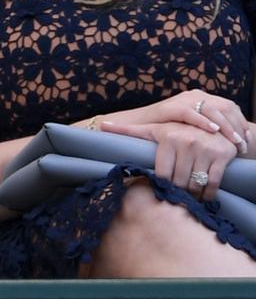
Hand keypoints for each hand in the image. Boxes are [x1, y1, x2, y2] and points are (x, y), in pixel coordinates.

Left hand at [102, 120, 237, 200]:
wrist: (212, 124)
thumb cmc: (176, 130)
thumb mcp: (153, 128)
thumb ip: (128, 130)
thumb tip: (101, 125)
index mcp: (168, 137)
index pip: (161, 173)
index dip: (161, 185)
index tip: (161, 190)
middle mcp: (187, 141)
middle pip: (178, 181)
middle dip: (177, 192)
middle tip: (175, 197)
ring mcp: (206, 149)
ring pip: (195, 184)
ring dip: (192, 196)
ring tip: (188, 199)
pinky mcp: (222, 156)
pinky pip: (212, 182)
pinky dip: (208, 194)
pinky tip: (203, 197)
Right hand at [138, 89, 249, 153]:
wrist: (136, 125)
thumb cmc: (165, 130)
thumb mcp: (191, 127)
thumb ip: (207, 128)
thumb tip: (232, 142)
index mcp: (201, 98)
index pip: (229, 107)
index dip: (240, 123)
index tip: (247, 140)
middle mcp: (194, 96)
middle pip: (225, 107)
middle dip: (237, 127)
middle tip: (243, 145)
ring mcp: (182, 100)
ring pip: (212, 109)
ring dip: (226, 126)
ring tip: (234, 141)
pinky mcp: (170, 107)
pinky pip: (191, 112)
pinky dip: (203, 121)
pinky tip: (213, 131)